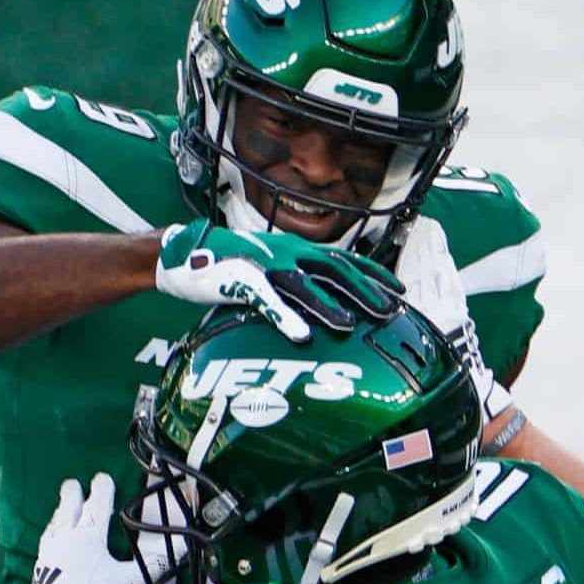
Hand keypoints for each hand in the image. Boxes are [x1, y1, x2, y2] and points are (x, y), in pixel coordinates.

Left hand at [21, 474, 148, 583]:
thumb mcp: (132, 583)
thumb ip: (156, 565)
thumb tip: (182, 549)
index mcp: (88, 537)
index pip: (96, 506)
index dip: (101, 490)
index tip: (102, 478)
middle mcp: (65, 541)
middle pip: (68, 510)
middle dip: (72, 495)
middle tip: (72, 484)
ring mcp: (49, 556)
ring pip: (54, 527)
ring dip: (59, 515)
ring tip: (61, 510)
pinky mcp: (39, 573)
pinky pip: (45, 546)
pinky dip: (51, 537)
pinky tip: (51, 544)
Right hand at [154, 219, 403, 337]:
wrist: (184, 252)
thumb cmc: (230, 263)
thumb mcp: (271, 266)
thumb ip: (296, 280)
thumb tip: (324, 299)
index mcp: (295, 248)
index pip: (344, 259)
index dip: (373, 274)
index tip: (399, 291)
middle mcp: (286, 251)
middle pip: (334, 269)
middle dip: (363, 290)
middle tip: (389, 313)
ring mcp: (264, 264)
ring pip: (304, 283)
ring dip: (329, 306)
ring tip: (350, 326)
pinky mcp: (239, 279)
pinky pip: (267, 299)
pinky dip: (285, 317)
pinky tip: (301, 334)